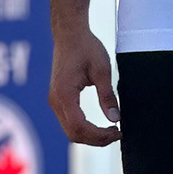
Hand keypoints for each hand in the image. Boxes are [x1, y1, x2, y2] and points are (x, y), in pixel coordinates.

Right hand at [49, 24, 120, 146]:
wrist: (69, 33)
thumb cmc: (86, 47)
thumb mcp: (102, 69)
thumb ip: (108, 96)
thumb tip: (115, 119)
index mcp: (65, 94)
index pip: (80, 127)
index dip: (100, 136)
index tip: (118, 132)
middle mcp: (55, 101)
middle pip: (74, 134)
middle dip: (96, 140)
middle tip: (117, 134)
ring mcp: (55, 101)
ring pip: (70, 131)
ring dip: (91, 136)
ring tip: (111, 130)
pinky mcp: (58, 99)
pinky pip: (69, 122)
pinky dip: (84, 128)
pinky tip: (99, 125)